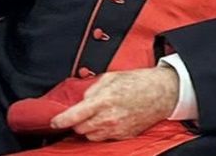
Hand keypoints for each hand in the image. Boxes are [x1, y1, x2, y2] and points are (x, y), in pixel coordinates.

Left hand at [49, 66, 179, 140]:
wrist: (161, 93)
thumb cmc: (137, 82)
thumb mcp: (111, 77)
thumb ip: (92, 89)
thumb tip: (82, 100)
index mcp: (103, 100)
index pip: (75, 115)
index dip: (61, 120)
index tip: (54, 122)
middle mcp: (108, 118)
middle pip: (80, 129)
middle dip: (77, 122)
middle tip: (82, 112)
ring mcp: (117, 129)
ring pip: (91, 136)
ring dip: (89, 128)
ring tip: (97, 115)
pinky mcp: (125, 136)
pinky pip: (105, 138)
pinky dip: (102, 131)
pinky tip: (108, 120)